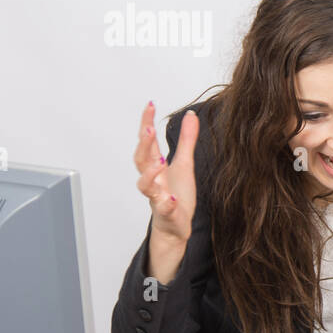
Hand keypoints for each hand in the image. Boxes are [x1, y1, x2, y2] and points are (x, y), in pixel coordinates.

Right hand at [134, 101, 198, 245]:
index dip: (146, 123)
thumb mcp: (185, 164)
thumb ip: (187, 140)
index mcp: (157, 167)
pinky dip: (166, 203)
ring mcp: (158, 197)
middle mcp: (153, 180)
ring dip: (149, 174)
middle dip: (143, 145)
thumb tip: (191, 115)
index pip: (148, 143)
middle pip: (140, 160)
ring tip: (160, 162)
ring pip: (145, 186)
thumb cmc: (177, 194)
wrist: (175, 227)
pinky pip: (163, 209)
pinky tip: (171, 198)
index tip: (150, 105)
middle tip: (148, 130)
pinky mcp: (167, 214)